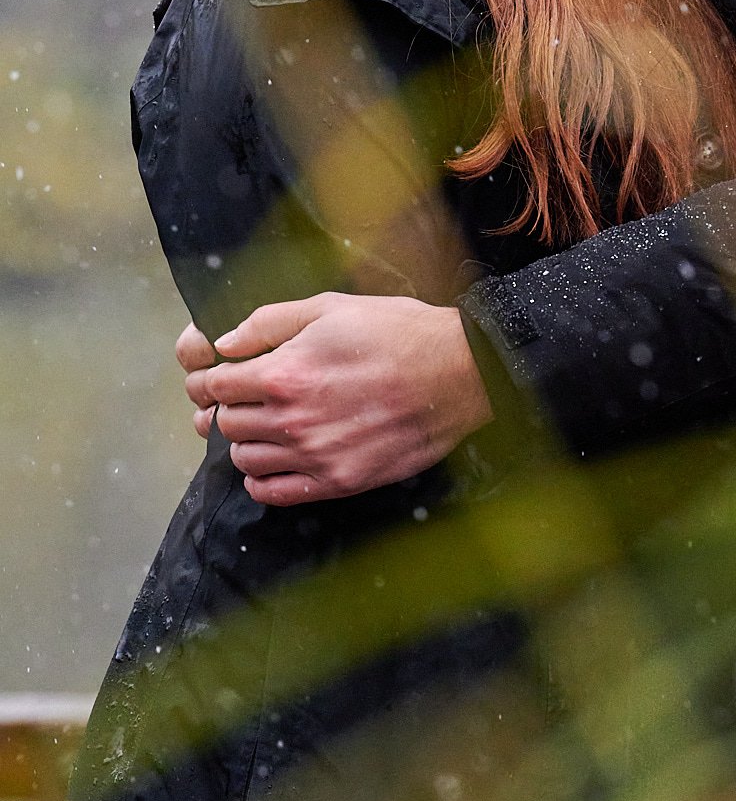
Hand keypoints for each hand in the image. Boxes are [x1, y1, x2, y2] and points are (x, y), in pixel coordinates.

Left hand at [176, 292, 492, 503]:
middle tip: (248, 398)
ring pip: (244, 459)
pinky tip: (278, 459)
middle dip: (229, 407)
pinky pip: (273, 493)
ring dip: (247, 441)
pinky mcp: (338, 481)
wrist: (458, 373)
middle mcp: (291, 420)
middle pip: (225, 423)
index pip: (215, 385)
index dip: (212, 378)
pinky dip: (263, 479)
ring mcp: (314, 455)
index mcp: (285, 373)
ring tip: (269, 425)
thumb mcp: (331, 308)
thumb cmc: (398, 333)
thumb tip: (225, 343)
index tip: (222, 376)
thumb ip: (269, 323)